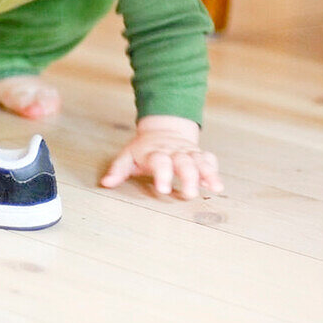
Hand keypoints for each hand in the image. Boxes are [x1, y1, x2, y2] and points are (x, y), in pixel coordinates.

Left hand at [100, 115, 222, 198]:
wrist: (162, 129)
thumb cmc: (143, 149)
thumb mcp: (128, 156)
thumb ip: (118, 170)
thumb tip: (106, 183)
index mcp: (154, 153)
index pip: (159, 162)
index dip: (162, 174)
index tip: (163, 189)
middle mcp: (173, 152)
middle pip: (183, 162)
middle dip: (188, 177)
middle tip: (189, 194)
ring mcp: (187, 152)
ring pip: (199, 160)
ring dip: (207, 173)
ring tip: (215, 187)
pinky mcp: (198, 154)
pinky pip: (208, 159)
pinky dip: (213, 170)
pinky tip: (217, 184)